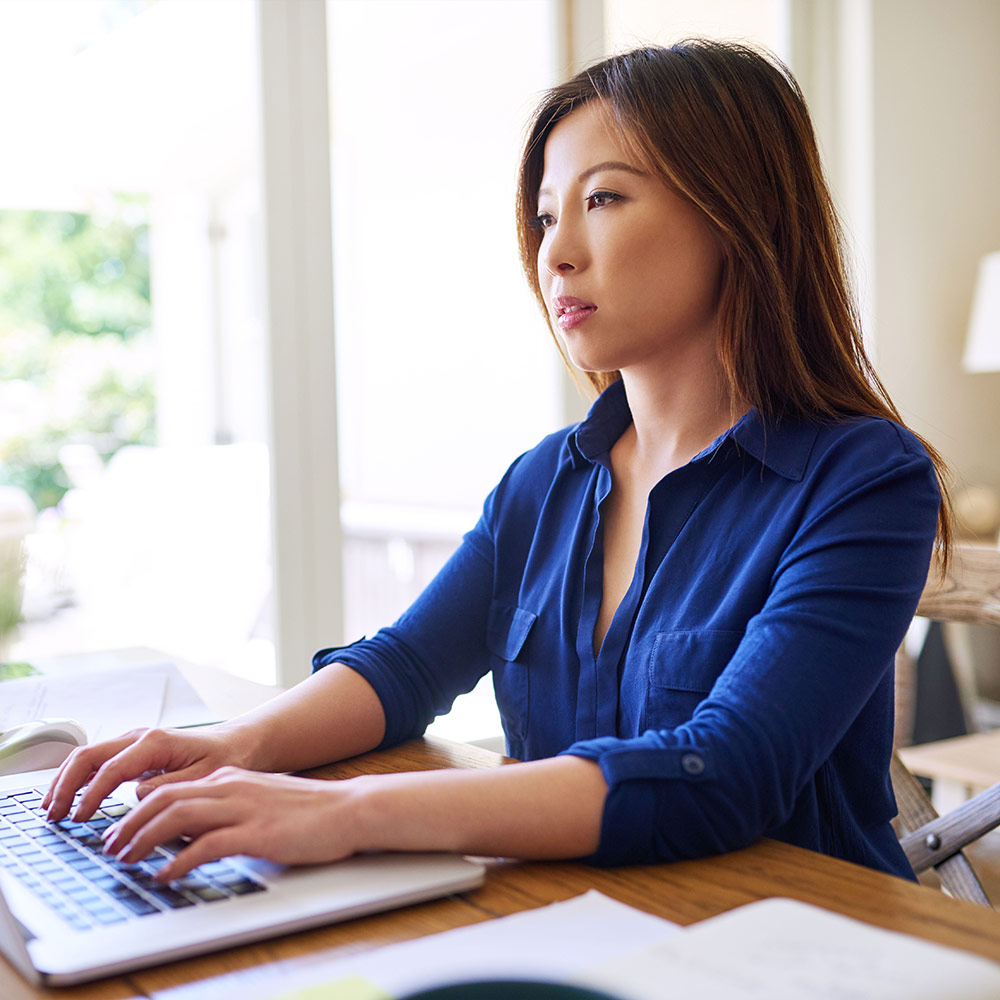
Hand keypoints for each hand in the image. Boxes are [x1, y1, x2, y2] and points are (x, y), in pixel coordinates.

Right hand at [42, 725, 250, 822]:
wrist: (236, 744)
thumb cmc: (225, 760)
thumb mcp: (204, 778)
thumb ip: (170, 787)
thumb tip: (136, 797)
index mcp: (155, 743)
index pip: (110, 769)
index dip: (90, 796)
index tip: (78, 819)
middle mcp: (139, 737)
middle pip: (88, 756)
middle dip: (64, 785)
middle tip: (53, 815)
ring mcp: (134, 741)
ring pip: (87, 756)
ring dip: (66, 781)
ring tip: (52, 809)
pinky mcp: (133, 750)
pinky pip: (96, 761)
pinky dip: (78, 777)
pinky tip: (69, 798)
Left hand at [100, 767, 364, 879]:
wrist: (349, 809)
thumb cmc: (309, 810)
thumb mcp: (259, 801)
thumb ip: (226, 809)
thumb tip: (190, 833)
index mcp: (230, 777)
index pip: (171, 787)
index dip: (138, 809)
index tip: (121, 830)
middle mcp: (232, 786)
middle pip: (165, 798)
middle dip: (130, 823)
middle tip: (112, 847)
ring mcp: (244, 808)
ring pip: (178, 816)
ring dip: (144, 838)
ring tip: (127, 859)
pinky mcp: (257, 832)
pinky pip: (206, 845)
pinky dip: (179, 861)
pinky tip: (166, 876)